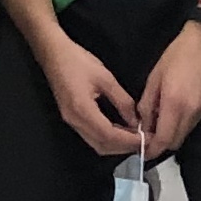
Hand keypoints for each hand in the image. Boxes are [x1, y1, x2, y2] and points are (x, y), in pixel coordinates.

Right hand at [41, 39, 144, 156]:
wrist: (53, 53)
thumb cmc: (78, 61)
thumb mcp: (105, 78)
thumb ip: (122, 101)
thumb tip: (136, 121)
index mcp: (82, 109)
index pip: (109, 135)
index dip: (129, 141)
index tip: (147, 140)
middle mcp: (75, 120)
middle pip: (102, 145)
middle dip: (124, 147)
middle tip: (145, 141)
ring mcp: (71, 121)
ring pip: (96, 144)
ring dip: (116, 145)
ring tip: (135, 137)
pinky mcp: (71, 118)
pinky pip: (91, 136)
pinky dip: (107, 138)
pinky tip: (120, 130)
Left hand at [136, 24, 200, 157]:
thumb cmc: (178, 54)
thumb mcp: (155, 77)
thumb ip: (148, 104)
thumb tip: (143, 124)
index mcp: (175, 105)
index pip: (164, 140)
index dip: (152, 150)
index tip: (142, 151)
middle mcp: (191, 113)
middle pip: (175, 142)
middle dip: (161, 144)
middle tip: (147, 137)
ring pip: (184, 134)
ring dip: (171, 135)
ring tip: (157, 123)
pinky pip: (192, 125)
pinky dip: (181, 125)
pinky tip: (172, 114)